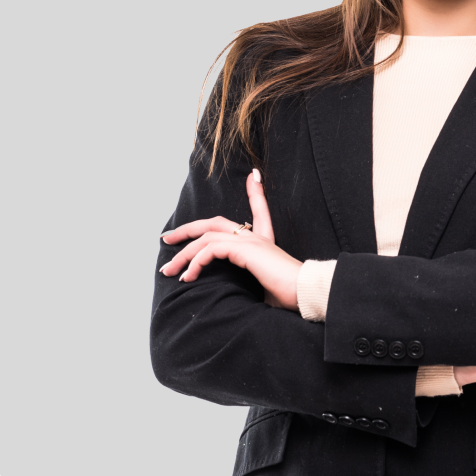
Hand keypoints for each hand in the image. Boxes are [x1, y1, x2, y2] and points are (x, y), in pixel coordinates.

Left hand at [159, 170, 301, 309]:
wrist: (306, 293)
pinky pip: (210, 249)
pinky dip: (195, 262)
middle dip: (189, 228)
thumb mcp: (269, 288)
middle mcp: (257, 238)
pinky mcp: (246, 249)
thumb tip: (253, 298)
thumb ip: (257, 285)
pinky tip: (188, 276)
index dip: (256, 192)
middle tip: (168, 238)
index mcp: (264, 244)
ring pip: (206, 237)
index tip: (253, 177)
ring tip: (169, 271)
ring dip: (183, 254)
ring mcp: (251, 241)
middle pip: (216, 223)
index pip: (260, 210)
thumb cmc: (291, 296)